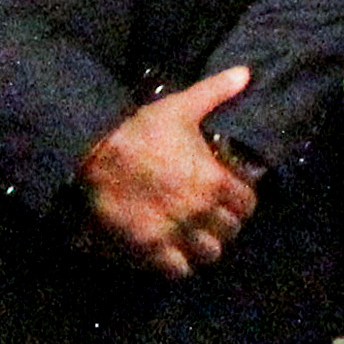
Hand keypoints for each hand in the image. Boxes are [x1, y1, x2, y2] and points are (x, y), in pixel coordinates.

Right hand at [79, 67, 258, 277]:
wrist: (96, 153)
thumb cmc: (142, 129)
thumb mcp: (182, 107)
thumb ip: (217, 92)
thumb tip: (245, 72)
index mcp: (214, 180)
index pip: (248, 204)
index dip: (243, 202)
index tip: (232, 198)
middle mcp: (201, 211)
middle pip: (230, 232)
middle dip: (224, 225)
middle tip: (213, 218)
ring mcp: (176, 231)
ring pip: (209, 255)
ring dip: (204, 247)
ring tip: (196, 238)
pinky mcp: (150, 247)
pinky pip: (177, 270)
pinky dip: (178, 266)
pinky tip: (173, 252)